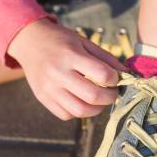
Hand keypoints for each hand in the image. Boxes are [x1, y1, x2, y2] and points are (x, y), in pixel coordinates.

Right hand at [8, 18, 125, 119]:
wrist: (29, 42)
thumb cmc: (61, 41)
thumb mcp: (84, 42)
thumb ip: (106, 58)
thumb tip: (126, 75)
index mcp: (70, 55)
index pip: (102, 74)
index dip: (114, 79)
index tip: (115, 78)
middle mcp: (58, 73)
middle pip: (92, 96)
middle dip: (110, 97)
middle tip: (112, 93)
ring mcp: (49, 89)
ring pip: (80, 111)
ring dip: (96, 109)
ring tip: (99, 100)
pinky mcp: (43, 98)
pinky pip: (66, 115)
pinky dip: (79, 112)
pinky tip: (81, 101)